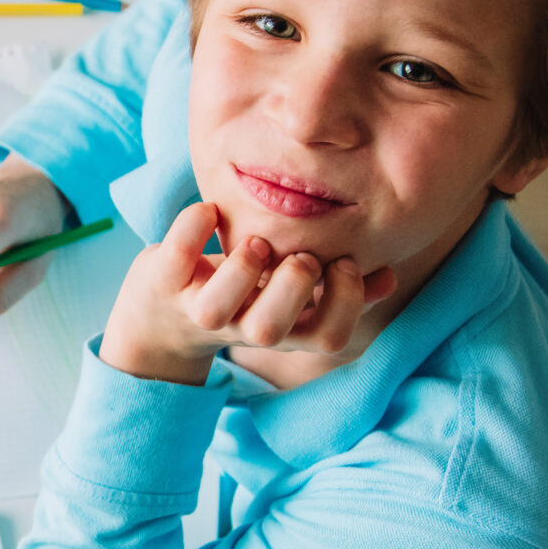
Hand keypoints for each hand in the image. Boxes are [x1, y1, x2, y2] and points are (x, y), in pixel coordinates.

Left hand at [99, 202, 397, 384]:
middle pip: (270, 331)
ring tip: (255, 240)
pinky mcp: (162, 282)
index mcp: (285, 330)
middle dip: (293, 285)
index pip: (329, 338)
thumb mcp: (294, 299)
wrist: (160, 319)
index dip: (347, 301)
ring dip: (243, 268)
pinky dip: (193, 226)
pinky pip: (174, 258)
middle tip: (298, 253)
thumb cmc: (244, 296)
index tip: (346, 263)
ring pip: (216, 308)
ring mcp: (196, 307)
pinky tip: (210, 210)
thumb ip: (341, 290)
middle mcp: (241, 326)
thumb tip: (387, 276)